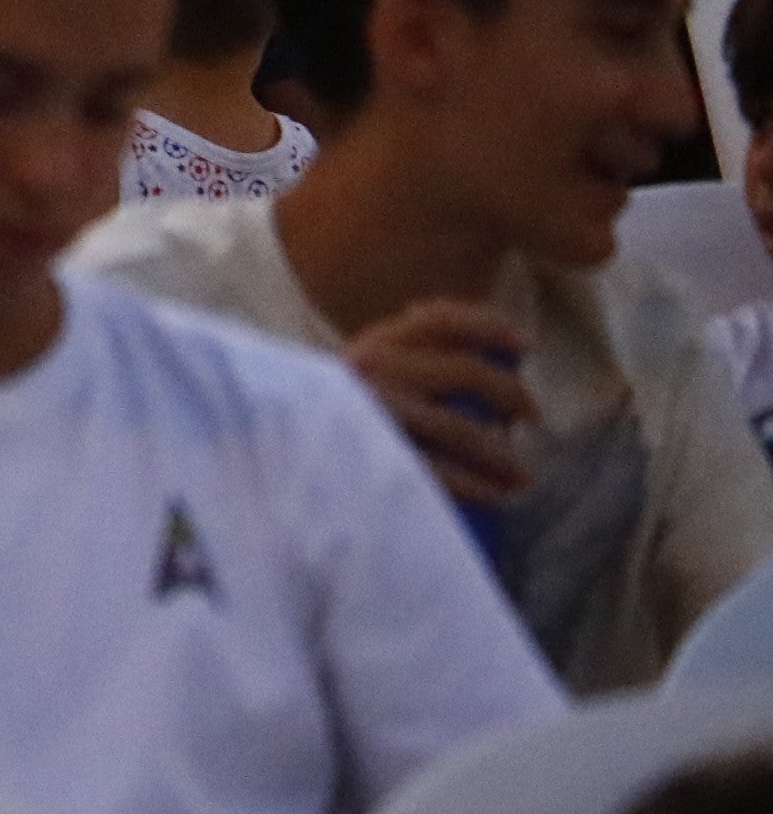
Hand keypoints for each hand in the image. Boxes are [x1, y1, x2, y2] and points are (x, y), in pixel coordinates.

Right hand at [344, 296, 534, 504]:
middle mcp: (375, 371)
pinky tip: (500, 495)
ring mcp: (379, 415)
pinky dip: (484, 487)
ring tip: (522, 474)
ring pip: (465, 429)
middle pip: (468, 371)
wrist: (282, 451)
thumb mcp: (361, 371)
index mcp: (372, 344)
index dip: (489, 325)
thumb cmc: (334, 415)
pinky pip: (448, 475)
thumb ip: (402, 353)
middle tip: (531, 416)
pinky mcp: (380, 458)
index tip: (524, 342)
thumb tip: (471, 336)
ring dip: (505, 455)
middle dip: (512, 394)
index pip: (440, 318)